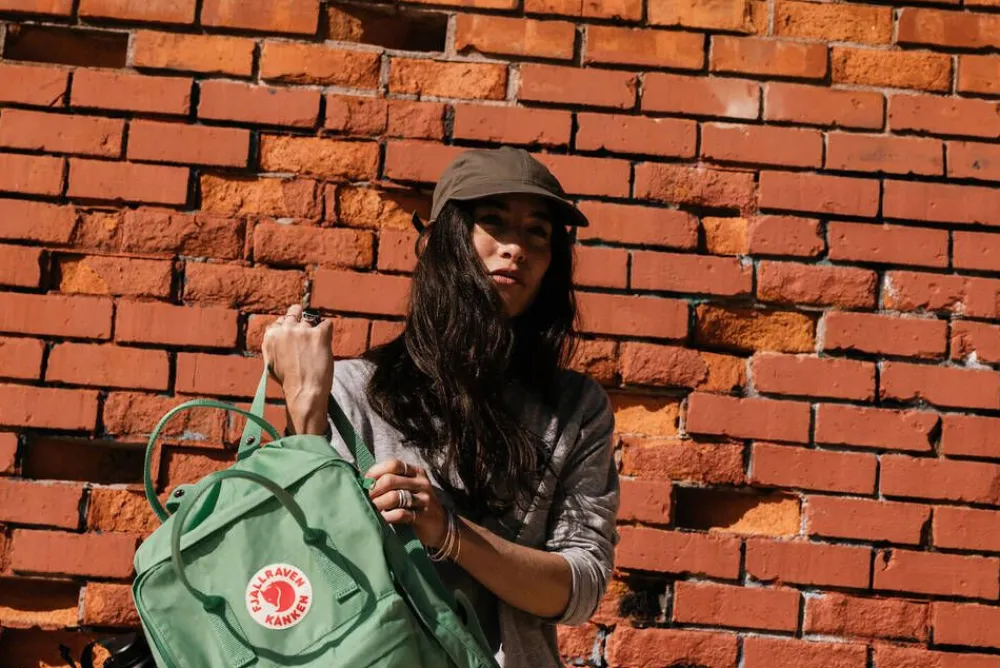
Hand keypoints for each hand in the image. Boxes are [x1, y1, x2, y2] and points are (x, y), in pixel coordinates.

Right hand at [262, 305, 333, 425]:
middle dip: (300, 318)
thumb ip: (274, 345)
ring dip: (314, 327)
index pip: (280, 321)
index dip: (288, 327)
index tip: (294, 336)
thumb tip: (279, 335)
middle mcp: (285, 330)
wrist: (304, 392)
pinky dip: (328, 332)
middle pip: (294, 311)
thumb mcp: (271, 362)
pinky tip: (325, 345)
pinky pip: (327, 323)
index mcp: (270, 336)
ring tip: (316, 344)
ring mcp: (302, 330)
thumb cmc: (288, 383)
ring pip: (311, 316)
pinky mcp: (319, 334)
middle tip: (308, 331)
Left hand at [366, 458, 447, 548]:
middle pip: (390, 480)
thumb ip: (389, 481)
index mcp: (416, 472)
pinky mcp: (423, 516)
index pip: (393, 464)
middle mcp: (421, 482)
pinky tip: (383, 520)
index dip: (375, 472)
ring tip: (373, 510)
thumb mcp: (407, 488)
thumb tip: (361, 478)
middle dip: (374, 490)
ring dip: (378, 504)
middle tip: (367, 500)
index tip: (365, 483)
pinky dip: (387, 517)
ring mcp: (424, 499)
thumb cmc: (415, 505)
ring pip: (394, 497)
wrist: (439, 526)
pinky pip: (400, 514)